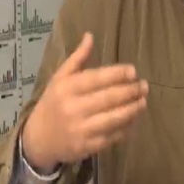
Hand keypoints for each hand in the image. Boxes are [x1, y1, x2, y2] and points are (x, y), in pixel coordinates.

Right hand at [21, 33, 147, 167]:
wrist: (38, 139)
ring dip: (133, 109)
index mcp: (66, 88)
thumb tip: (90, 35)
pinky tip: (134, 120)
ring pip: (114, 119)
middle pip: (109, 98)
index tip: (134, 71)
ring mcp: (80, 129)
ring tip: (143, 101)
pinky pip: (112, 137)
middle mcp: (73, 108)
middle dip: (131, 91)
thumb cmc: (53, 103)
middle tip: (145, 86)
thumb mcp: (59, 78)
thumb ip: (77, 58)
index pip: (97, 78)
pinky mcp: (87, 147)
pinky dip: (126, 128)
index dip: (118, 74)